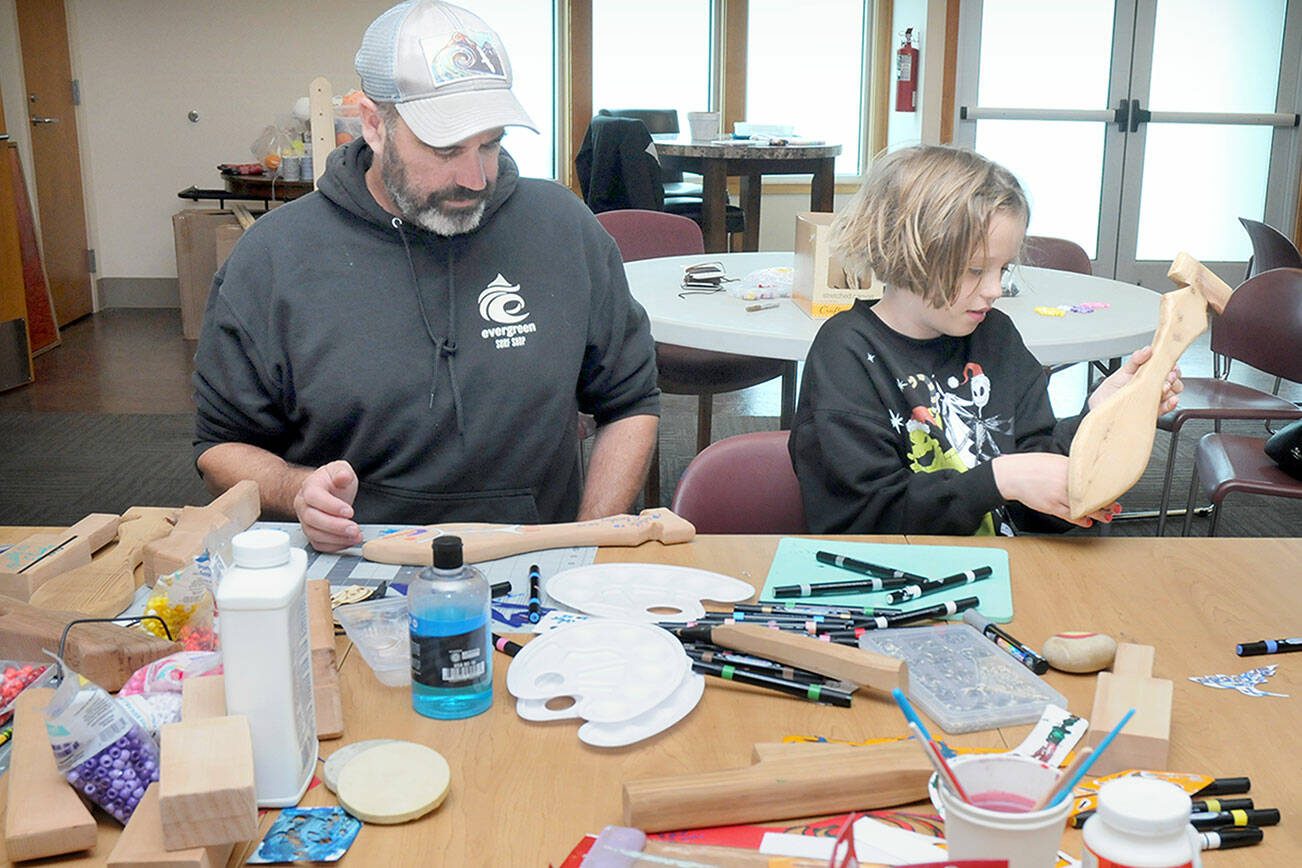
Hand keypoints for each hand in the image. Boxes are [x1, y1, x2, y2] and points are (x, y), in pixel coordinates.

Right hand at [293, 459, 361, 551]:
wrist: (325, 490)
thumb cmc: (331, 481)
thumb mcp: (340, 469)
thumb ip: (342, 471)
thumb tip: (343, 476)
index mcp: (309, 487)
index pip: (314, 497)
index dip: (330, 506)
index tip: (349, 511)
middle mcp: (304, 505)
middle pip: (312, 518)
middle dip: (335, 526)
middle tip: (354, 528)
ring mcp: (306, 521)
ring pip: (314, 534)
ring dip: (336, 538)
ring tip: (355, 536)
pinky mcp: (312, 533)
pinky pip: (319, 544)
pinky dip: (334, 546)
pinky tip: (349, 541)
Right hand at [992, 453, 1118, 526]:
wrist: (1013, 474)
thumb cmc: (1032, 466)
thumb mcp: (1056, 461)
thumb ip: (1072, 469)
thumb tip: (1086, 476)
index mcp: (1069, 469)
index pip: (1093, 480)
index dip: (1106, 488)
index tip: (1115, 491)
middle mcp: (1066, 483)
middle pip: (1092, 496)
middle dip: (1106, 503)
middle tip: (1116, 507)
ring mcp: (1059, 496)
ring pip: (1083, 508)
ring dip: (1097, 514)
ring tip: (1106, 517)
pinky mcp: (1051, 507)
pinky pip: (1069, 516)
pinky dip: (1080, 520)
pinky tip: (1087, 521)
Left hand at [1087, 345, 1182, 412]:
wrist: (1098, 410)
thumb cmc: (1107, 393)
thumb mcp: (1120, 373)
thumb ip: (1135, 361)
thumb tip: (1147, 350)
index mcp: (1144, 376)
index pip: (1164, 369)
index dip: (1170, 366)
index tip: (1170, 364)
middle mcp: (1150, 388)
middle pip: (1172, 380)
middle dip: (1172, 377)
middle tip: (1168, 375)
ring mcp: (1150, 399)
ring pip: (1171, 393)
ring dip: (1172, 388)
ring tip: (1165, 386)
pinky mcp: (1149, 412)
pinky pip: (1165, 408)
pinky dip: (1171, 404)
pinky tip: (1171, 399)